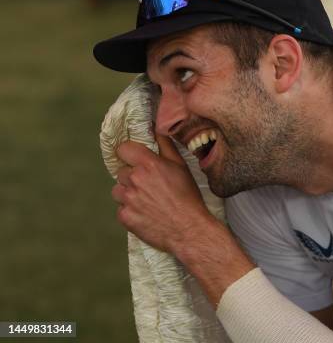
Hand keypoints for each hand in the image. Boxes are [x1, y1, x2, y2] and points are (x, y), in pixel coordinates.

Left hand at [111, 133, 211, 253]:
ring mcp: (127, 199)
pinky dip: (130, 211)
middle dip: (132, 177)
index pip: (123, 149)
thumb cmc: (187, 198)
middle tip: (149, 186)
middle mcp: (135, 179)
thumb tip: (156, 129)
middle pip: (121, 172)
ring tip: (147, 201)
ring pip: (118, 190)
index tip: (134, 159)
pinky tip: (146, 213)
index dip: (129, 154)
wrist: (188, 229)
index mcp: (148, 165)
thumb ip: (165, 145)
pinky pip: (121, 209)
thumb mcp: (181, 166)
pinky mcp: (124, 217)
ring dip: (128, 194)